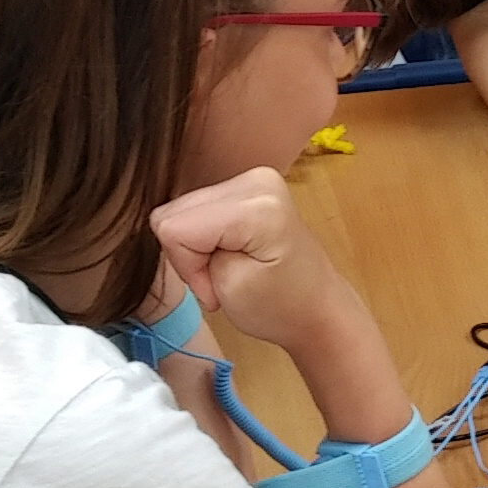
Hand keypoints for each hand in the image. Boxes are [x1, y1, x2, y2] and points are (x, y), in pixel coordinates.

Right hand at [150, 167, 347, 353]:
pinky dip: (206, 235)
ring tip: (230, 267)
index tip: (214, 289)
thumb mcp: (227, 287)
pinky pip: (199, 207)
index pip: (174, 225)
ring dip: (197, 245)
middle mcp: (255, 180)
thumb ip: (190, 248)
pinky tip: (231, 252)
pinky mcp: (250, 185)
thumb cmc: (279, 308)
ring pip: (183, 209)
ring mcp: (254, 178)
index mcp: (256, 205)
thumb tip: (170, 224)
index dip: (186, 264)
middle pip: (176, 211)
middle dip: (190, 253)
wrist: (318, 307)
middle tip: (222, 278)